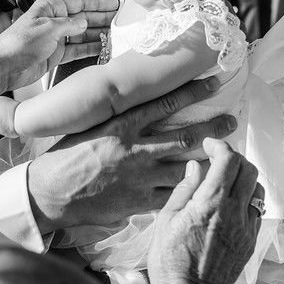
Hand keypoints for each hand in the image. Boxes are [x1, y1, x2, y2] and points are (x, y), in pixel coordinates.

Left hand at [0, 0, 117, 95]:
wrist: (3, 67)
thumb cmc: (18, 44)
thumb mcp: (47, 29)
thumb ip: (69, 24)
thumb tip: (84, 23)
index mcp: (49, 8)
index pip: (78, 1)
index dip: (97, 2)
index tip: (113, 3)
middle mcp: (53, 22)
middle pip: (83, 17)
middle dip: (102, 18)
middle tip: (119, 20)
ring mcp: (55, 39)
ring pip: (82, 34)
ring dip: (98, 34)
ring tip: (115, 35)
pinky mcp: (55, 54)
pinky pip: (77, 49)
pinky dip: (89, 49)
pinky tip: (102, 48)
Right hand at [27, 77, 238, 232]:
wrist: (51, 192)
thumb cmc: (66, 157)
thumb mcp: (90, 127)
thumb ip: (114, 117)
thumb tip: (131, 101)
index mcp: (123, 125)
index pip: (165, 104)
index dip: (192, 92)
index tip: (213, 83)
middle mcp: (136, 148)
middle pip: (184, 136)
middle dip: (212, 128)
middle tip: (231, 121)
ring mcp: (140, 176)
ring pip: (185, 167)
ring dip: (209, 161)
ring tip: (228, 157)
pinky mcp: (140, 200)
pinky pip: (173, 195)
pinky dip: (190, 190)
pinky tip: (205, 188)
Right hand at [148, 140, 262, 283]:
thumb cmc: (169, 261)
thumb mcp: (165, 220)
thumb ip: (184, 189)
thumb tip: (196, 167)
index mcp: (210, 204)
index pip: (228, 160)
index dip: (219, 146)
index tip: (208, 146)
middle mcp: (234, 213)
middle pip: (248, 169)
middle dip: (234, 158)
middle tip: (217, 160)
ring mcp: (246, 228)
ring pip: (257, 188)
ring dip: (243, 178)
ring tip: (225, 181)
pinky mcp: (251, 242)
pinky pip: (257, 210)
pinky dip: (247, 198)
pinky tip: (230, 205)